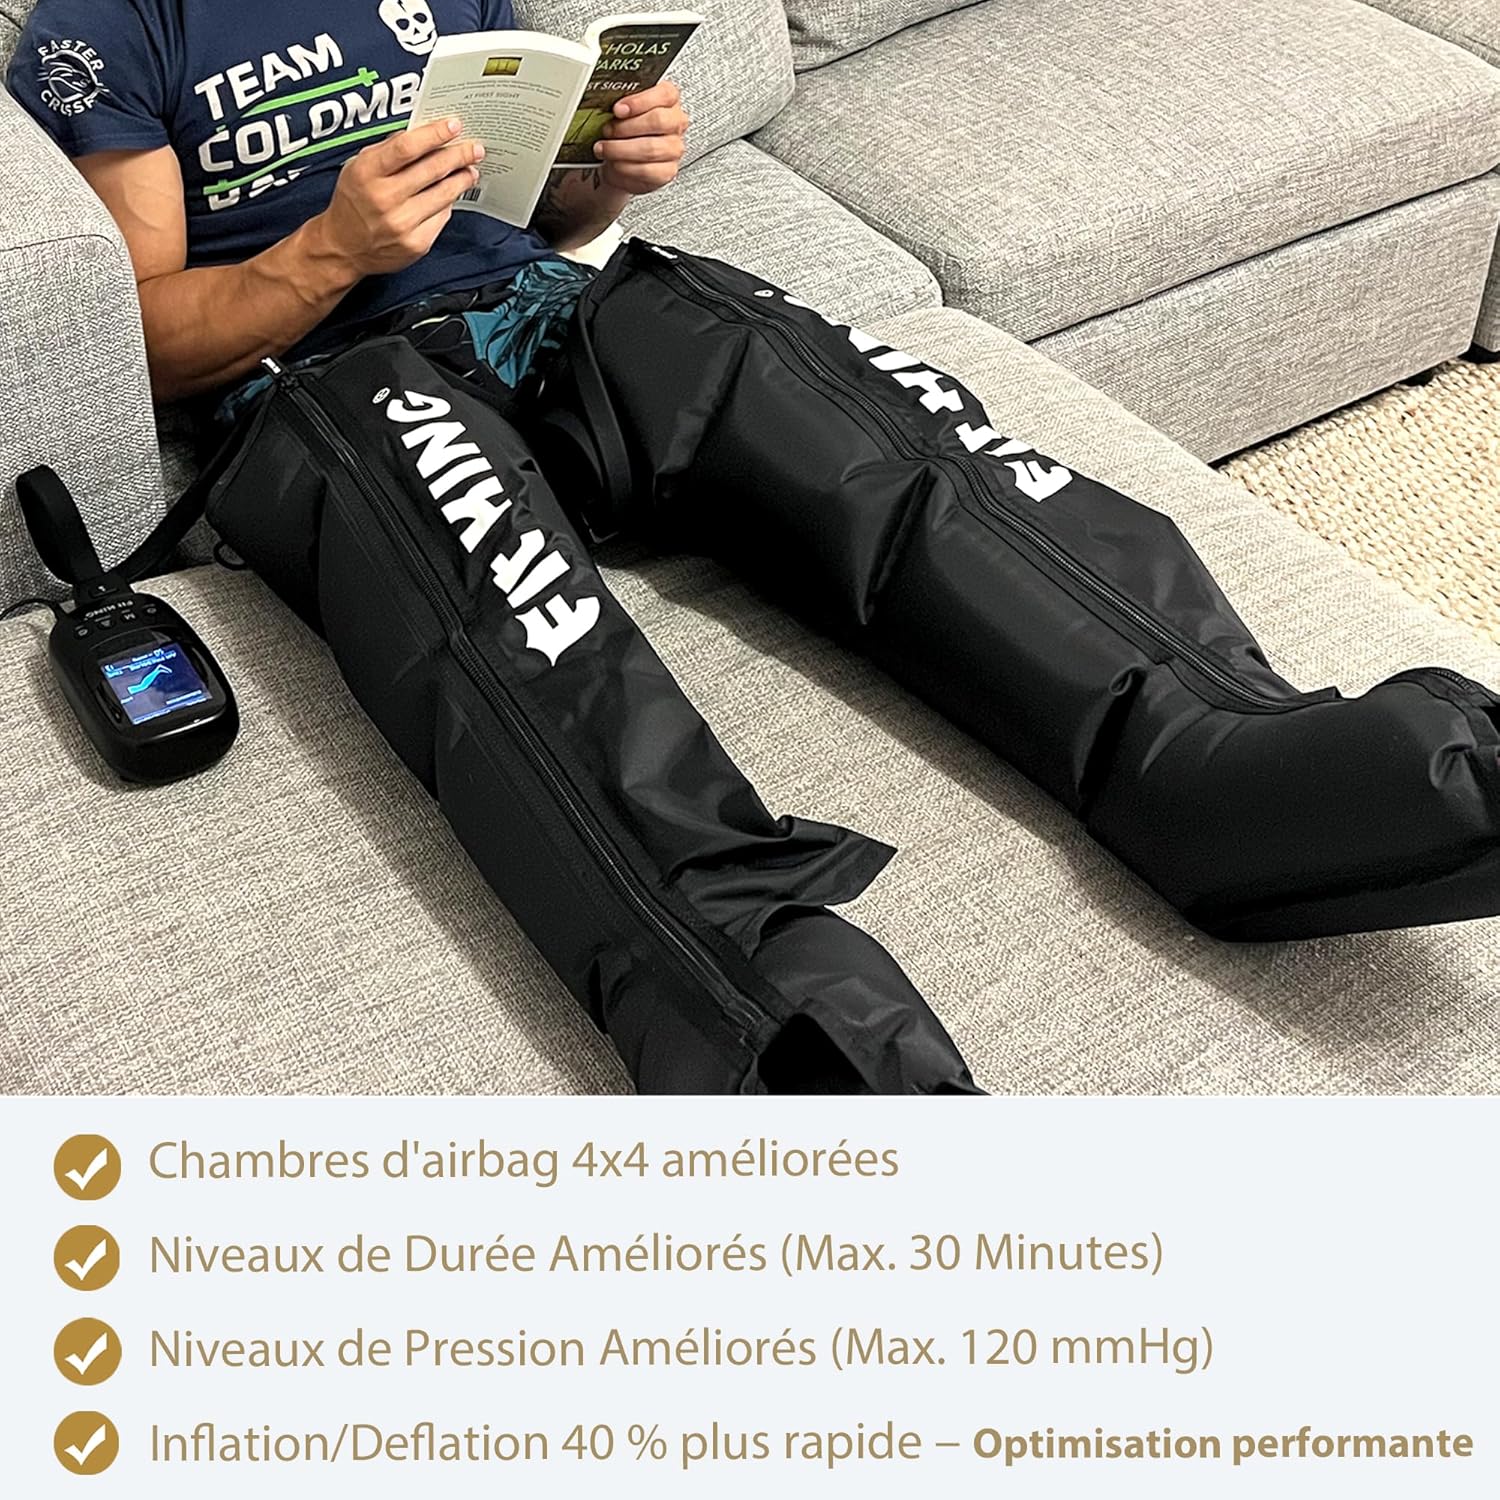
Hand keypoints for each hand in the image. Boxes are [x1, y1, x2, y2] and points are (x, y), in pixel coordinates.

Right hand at [312, 118, 483, 277]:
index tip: (454, 126)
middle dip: (458, 156)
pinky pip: (441, 218)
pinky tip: (451, 196)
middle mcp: (385, 199)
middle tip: (474, 148)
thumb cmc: (353, 202)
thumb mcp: (359, 167)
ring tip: (470, 170)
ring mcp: (402, 224)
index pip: (406, 148)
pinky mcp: (416, 244)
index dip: (434, 134)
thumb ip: (388, 149)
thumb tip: (422, 132)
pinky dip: (448, 204)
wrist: (345, 247)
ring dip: (461, 180)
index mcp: (367, 173)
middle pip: (432, 170)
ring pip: (443, 195)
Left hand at [594, 82, 689, 195]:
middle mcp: (676, 123)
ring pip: (651, 148)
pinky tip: (615, 163)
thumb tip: (606, 103)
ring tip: (605, 148)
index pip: (665, 94)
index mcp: (669, 100)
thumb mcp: (623, 111)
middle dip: (627, 126)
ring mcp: (674, 148)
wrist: (622, 160)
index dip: (639, 101)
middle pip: (658, 120)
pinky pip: (647, 170)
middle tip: (608, 130)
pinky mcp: (668, 171)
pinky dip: (625, 167)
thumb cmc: (625, 131)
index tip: (617, 109)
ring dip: (621, 149)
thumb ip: (621, 104)